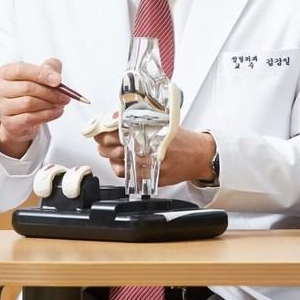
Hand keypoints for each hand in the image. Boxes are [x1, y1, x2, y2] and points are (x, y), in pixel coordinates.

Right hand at [0, 58, 69, 158]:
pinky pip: (30, 118)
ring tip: (61, 104)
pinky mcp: (8, 123)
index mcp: (4, 72)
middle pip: (27, 88)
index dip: (41, 74)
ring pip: (29, 104)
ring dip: (49, 104)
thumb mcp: (40, 74)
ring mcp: (1, 107)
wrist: (20, 116)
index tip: (58, 80)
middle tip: (65, 96)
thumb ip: (49, 67)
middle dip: (50, 92)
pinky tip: (57, 112)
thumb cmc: (29, 90)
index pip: (21, 70)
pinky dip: (47, 115)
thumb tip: (55, 76)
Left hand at [94, 126, 215, 186]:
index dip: (106, 131)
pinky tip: (119, 163)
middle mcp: (152, 150)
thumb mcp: (164, 123)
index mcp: (154, 133)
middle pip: (118, 148)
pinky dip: (120, 170)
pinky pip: (130, 176)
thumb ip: (143, 123)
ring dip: (110, 157)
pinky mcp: (153, 178)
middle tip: (99, 140)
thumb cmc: (182, 139)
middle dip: (104, 144)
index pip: (122, 131)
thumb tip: (117, 120)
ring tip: (107, 151)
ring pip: (121, 164)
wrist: (200, 156)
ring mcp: (152, 166)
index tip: (99, 128)